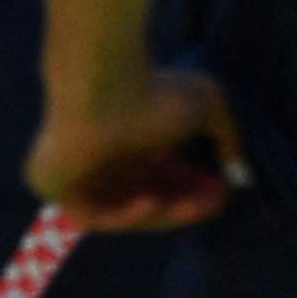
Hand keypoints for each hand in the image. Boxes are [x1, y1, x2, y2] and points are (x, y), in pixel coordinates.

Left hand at [30, 66, 246, 232]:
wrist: (103, 83)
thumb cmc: (154, 90)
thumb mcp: (209, 106)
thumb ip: (228, 135)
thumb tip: (240, 170)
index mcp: (136, 143)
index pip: (167, 179)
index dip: (196, 190)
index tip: (223, 192)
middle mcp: (108, 161)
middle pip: (150, 198)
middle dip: (183, 206)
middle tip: (209, 205)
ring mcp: (79, 176)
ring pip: (124, 211)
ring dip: (159, 213)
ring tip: (182, 205)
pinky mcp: (55, 187)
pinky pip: (92, 214)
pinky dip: (122, 214)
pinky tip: (149, 202)